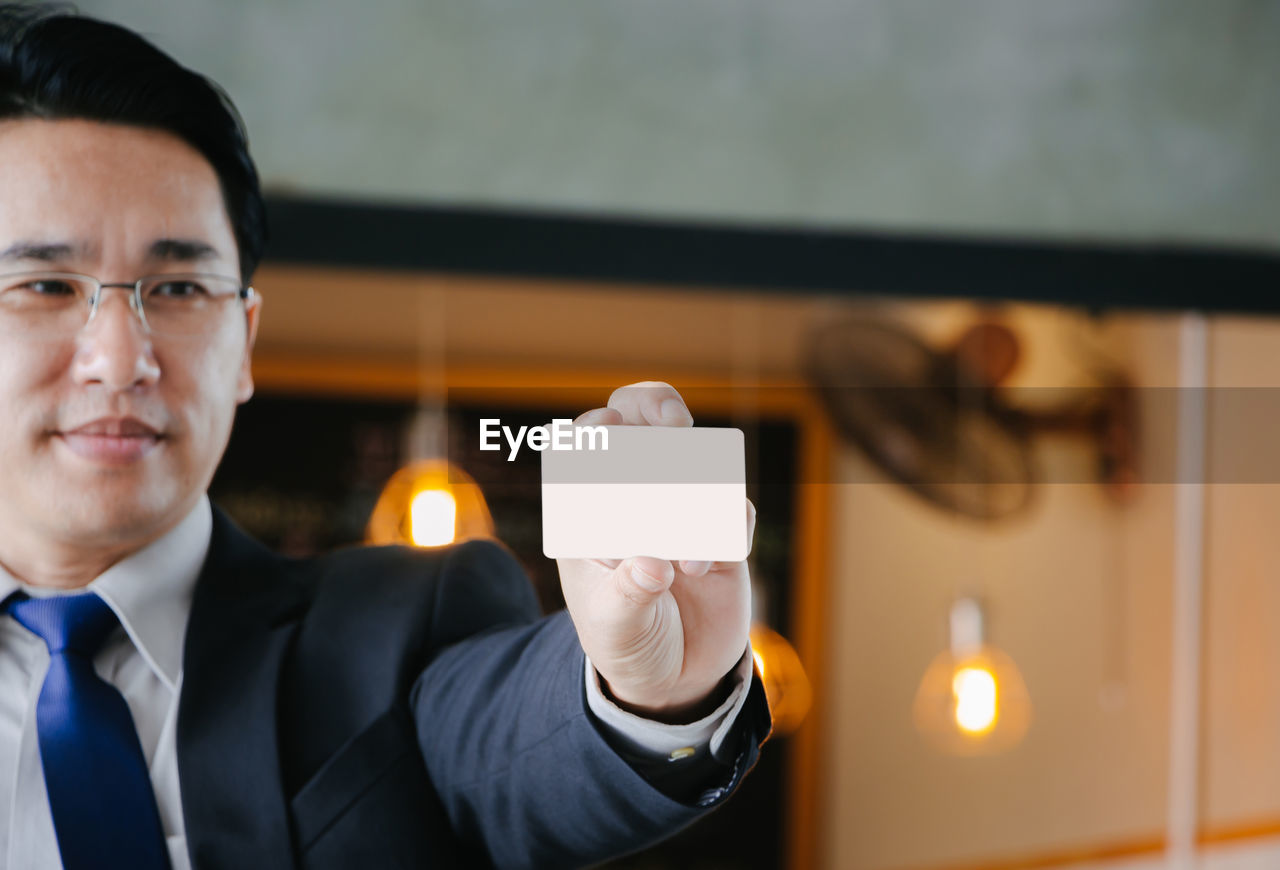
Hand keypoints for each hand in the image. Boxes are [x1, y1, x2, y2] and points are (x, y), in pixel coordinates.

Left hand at [557, 382, 754, 722]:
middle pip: (640, 418)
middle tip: (673, 424)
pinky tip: (701, 566)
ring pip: (695, 453)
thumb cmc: (626, 643)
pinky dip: (725, 525)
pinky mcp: (723, 529)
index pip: (584, 446)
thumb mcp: (614, 629)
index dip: (596, 428)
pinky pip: (733, 505)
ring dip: (696, 480)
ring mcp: (681, 506)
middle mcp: (633, 494)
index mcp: (588, 508)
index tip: (609, 430)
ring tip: (685, 552)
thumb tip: (653, 566)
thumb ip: (629, 597)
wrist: (675, 679)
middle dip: (656, 407)